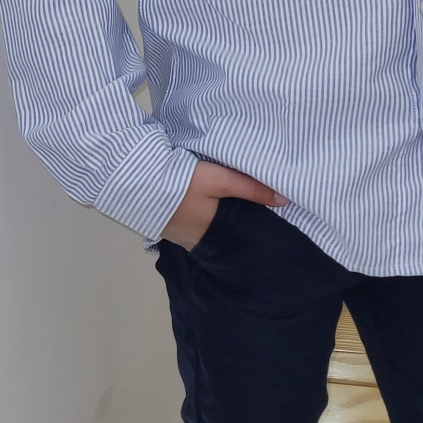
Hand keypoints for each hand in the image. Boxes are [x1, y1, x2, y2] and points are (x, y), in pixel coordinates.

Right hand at [161, 160, 288, 250]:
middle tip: (261, 215)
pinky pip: (195, 225)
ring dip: (222, 222)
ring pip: (210, 231)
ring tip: (240, 209)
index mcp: (213, 234)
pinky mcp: (169, 226)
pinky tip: (212, 208)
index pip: (242, 238)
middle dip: (241, 227)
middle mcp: (197, 242)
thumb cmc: (182, 183)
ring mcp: (180, 236)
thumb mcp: (220, 180)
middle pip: (227, 236)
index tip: (274, 223)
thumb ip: (251, 188)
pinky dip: (205, 218)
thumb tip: (285, 200)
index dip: (257, 229)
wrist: (137, 180)